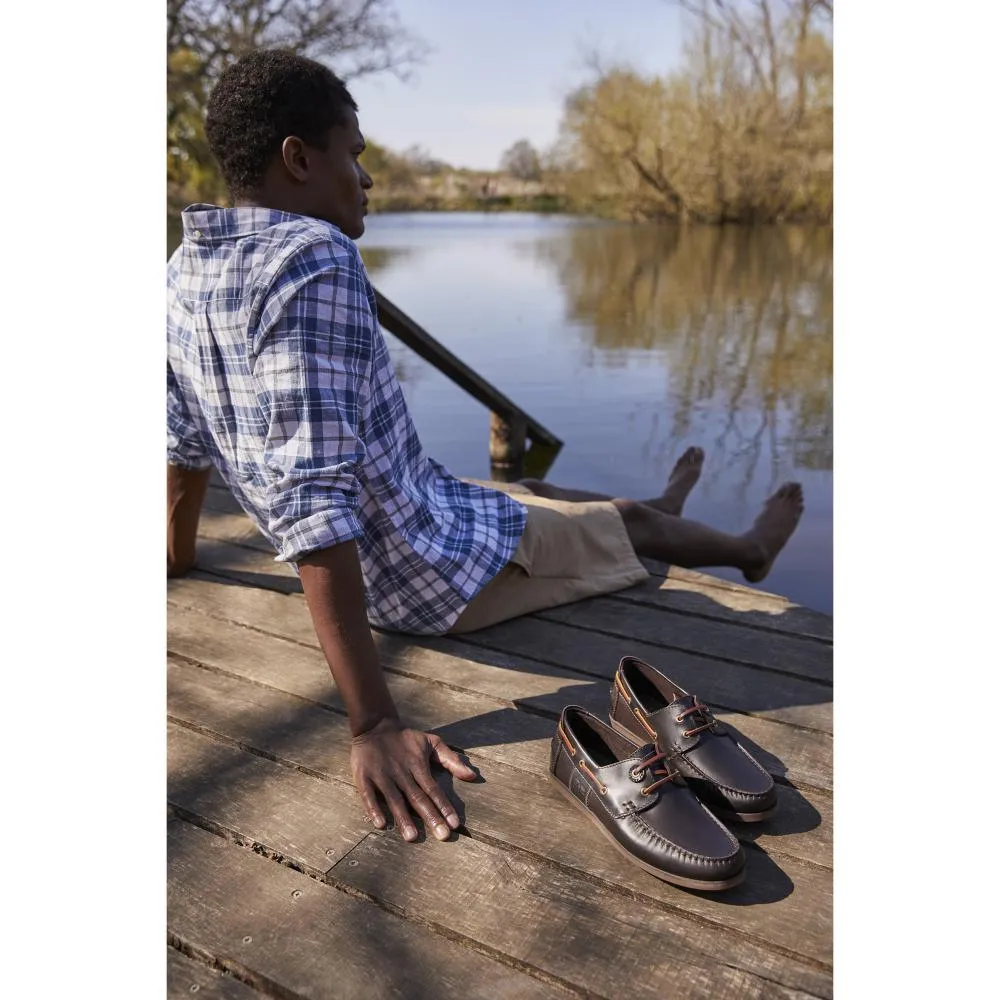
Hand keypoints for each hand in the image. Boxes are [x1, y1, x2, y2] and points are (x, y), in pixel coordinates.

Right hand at [350, 718, 476, 841]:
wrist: (375, 726)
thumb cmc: (406, 739)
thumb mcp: (431, 742)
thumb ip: (451, 759)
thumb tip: (473, 776)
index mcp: (418, 766)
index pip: (434, 789)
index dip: (444, 806)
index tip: (455, 824)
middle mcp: (402, 772)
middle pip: (417, 798)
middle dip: (431, 817)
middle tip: (442, 836)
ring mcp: (382, 775)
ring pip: (394, 799)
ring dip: (403, 818)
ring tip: (412, 837)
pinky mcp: (364, 776)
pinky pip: (368, 795)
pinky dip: (374, 808)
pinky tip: (380, 824)